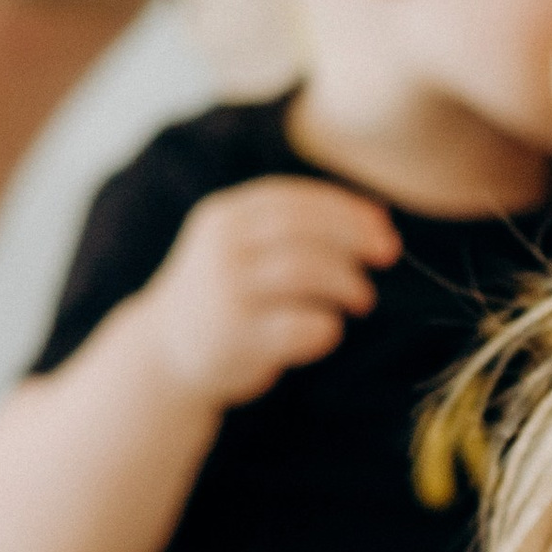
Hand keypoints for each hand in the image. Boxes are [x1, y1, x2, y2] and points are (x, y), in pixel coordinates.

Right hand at [140, 178, 399, 408]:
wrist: (165, 352)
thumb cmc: (226, 294)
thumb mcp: (244, 247)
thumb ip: (297, 228)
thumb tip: (377, 216)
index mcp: (226, 216)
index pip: (296, 199)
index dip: (348, 210)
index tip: (384, 229)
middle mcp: (222, 248)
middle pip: (303, 229)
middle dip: (355, 240)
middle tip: (386, 258)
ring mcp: (225, 293)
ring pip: (304, 270)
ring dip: (347, 282)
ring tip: (362, 299)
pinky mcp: (235, 338)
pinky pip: (299, 326)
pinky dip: (326, 326)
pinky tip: (329, 330)